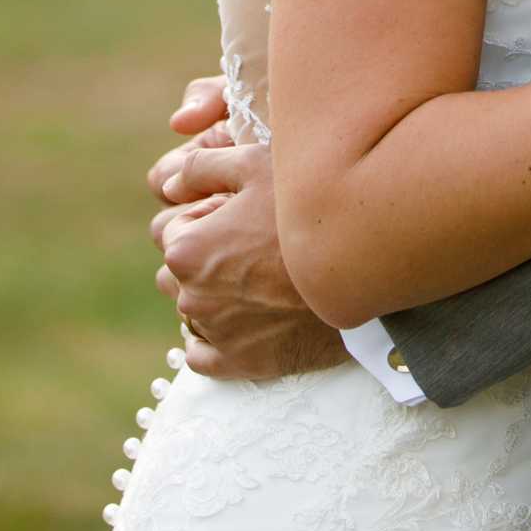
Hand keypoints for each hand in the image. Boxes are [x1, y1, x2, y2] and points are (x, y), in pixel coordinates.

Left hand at [148, 98, 340, 381]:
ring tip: (257, 284)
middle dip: (204, 262)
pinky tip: (246, 321)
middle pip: (178, 274)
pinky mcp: (238, 364)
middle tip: (251, 252)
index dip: (204, 220)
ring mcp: (214, 334)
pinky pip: (202, 356)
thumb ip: (201, 167)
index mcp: (186, 250)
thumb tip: (168, 184)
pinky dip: (217, 341)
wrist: (361, 270)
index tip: (239, 220)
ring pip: (193, 313)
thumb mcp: (256, 165)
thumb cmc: (308, 212)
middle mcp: (190, 296)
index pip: (169, 231)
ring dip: (213, 300)